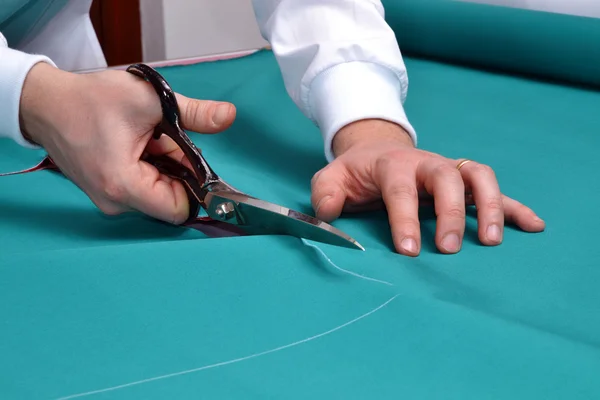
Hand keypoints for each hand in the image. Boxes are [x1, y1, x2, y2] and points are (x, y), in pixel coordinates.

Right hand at [19, 62, 235, 222]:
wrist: (46, 104)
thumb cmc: (90, 99)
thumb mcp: (149, 99)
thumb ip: (194, 113)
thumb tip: (228, 116)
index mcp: (124, 185)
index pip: (180, 209)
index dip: (195, 185)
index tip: (191, 158)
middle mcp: (115, 203)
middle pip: (171, 201)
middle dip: (178, 171)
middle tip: (164, 140)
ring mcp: (109, 202)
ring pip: (159, 195)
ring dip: (164, 169)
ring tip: (147, 140)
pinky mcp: (108, 195)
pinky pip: (143, 190)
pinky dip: (149, 170)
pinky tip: (137, 146)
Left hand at [311, 119, 544, 255]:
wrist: (377, 149)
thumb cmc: (355, 172)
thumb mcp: (331, 178)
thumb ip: (325, 194)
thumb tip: (327, 214)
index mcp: (392, 165)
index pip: (400, 190)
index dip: (405, 220)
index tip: (409, 251)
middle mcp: (425, 164)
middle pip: (447, 179)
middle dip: (451, 213)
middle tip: (450, 249)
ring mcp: (448, 170)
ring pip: (478, 177)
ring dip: (490, 206)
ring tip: (492, 242)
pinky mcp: (463, 181)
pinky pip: (493, 189)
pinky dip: (514, 206)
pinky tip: (532, 226)